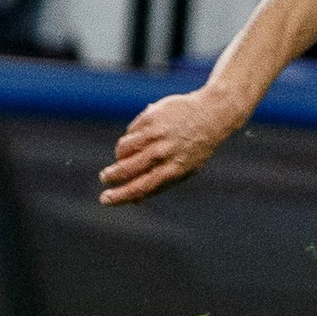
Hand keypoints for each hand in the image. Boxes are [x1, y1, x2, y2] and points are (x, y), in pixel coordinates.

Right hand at [100, 88, 247, 204]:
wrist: (211, 114)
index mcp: (173, 170)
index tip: (105, 199)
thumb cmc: (196, 148)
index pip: (140, 188)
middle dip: (111, 176)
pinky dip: (131, 138)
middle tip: (105, 178)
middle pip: (127, 168)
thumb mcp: (185, 170)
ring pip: (123, 148)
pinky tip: (141, 137)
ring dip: (119, 156)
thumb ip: (160, 185)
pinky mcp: (150, 117)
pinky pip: (130, 132)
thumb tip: (134, 201)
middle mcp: (163, 152)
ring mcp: (156, 133)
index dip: (120, 196)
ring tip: (124, 156)